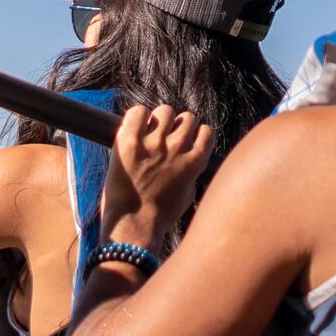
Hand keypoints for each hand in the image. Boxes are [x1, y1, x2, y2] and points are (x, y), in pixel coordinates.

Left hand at [102, 102, 214, 245]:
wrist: (133, 224)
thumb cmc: (160, 215)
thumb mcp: (188, 194)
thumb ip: (192, 171)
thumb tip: (190, 157)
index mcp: (195, 161)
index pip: (206, 131)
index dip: (195, 135)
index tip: (185, 142)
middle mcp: (178, 148)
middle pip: (187, 117)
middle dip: (177, 126)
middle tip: (164, 139)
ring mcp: (154, 143)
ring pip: (165, 111)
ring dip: (158, 120)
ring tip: (148, 133)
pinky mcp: (130, 141)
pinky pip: (138, 112)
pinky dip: (137, 116)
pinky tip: (134, 128)